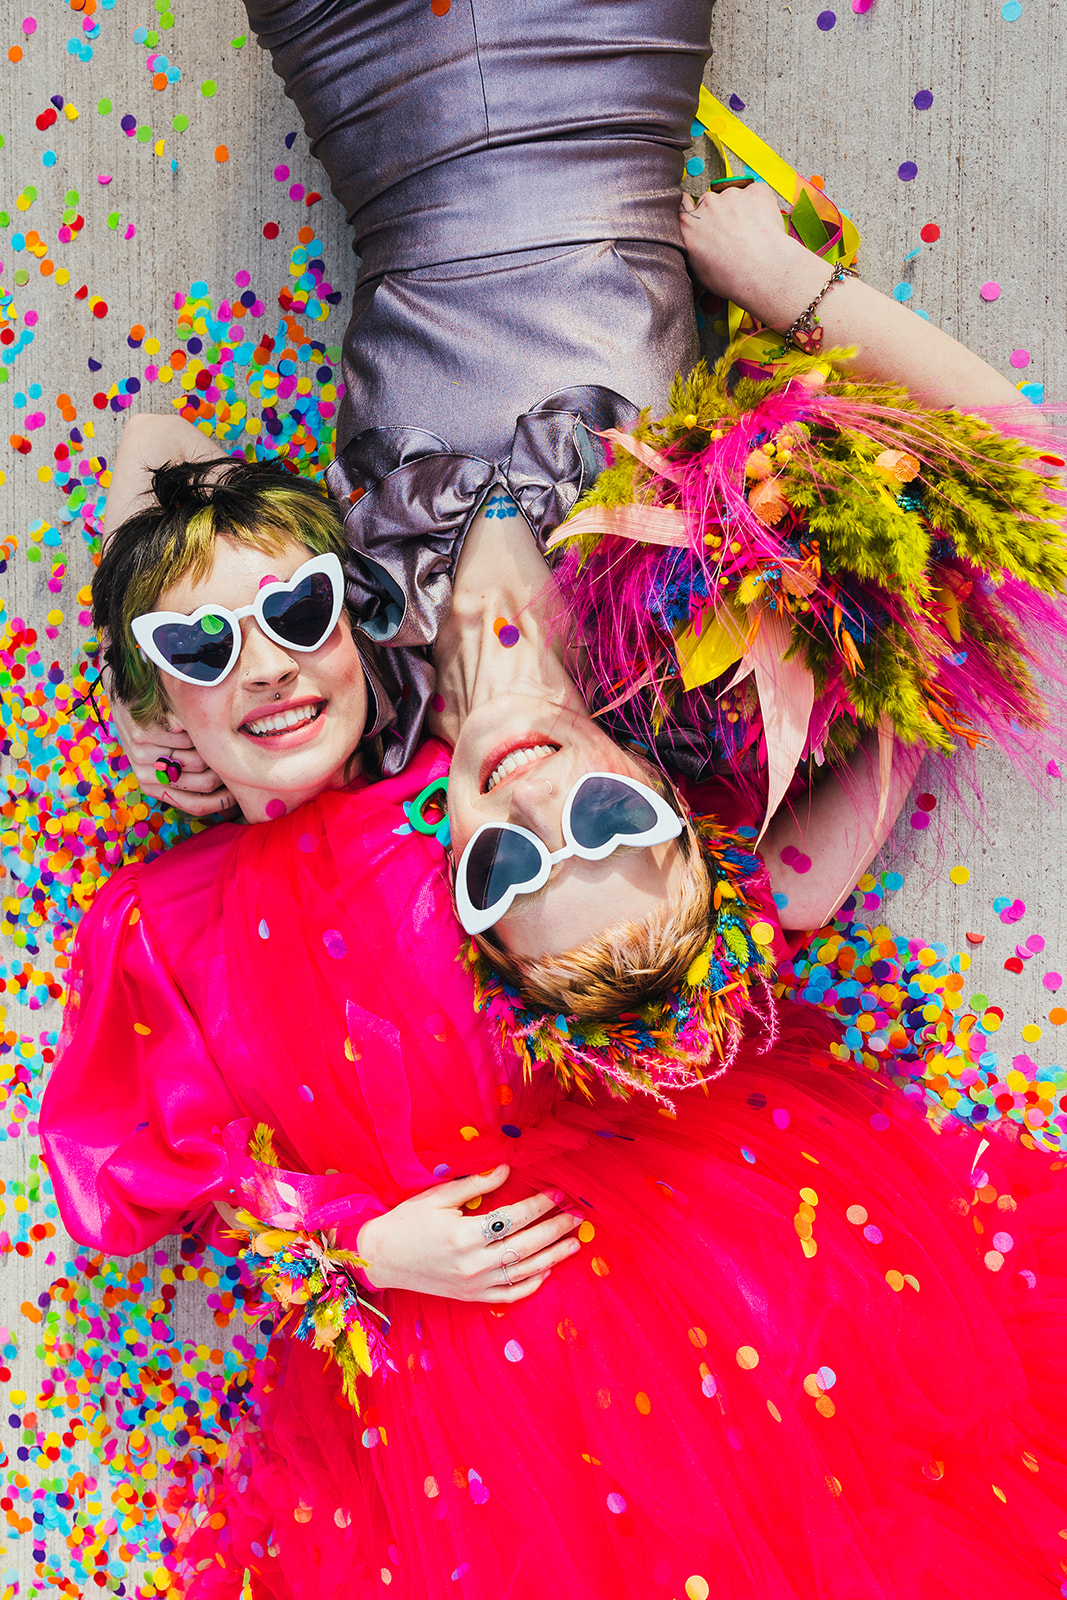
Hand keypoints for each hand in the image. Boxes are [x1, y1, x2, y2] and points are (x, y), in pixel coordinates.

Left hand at [107, 690, 236, 816]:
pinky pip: (187, 739)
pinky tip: (189, 717)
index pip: (197, 805)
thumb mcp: (169, 753)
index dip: (224, 800)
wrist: (126, 692)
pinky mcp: (140, 736)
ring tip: (207, 732)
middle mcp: (147, 776)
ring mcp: (141, 757)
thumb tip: (232, 793)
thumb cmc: (156, 724)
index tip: (241, 789)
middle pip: (205, 783)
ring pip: (199, 761)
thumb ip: (192, 773)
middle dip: (225, 768)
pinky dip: (195, 727)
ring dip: (209, 745)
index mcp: (154, 786)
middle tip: (230, 753)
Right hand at [356, 1164, 582, 1303]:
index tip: (559, 1193)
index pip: (513, 1219)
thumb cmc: (407, 1221)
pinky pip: (508, 1296)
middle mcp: (472, 1264)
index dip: (539, 1205)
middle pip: (525, 1246)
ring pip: (523, 1273)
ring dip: (553, 1257)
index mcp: (464, 1236)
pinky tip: (546, 1271)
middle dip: (555, 1229)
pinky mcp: (470, 1298)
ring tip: (575, 1243)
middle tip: (577, 1216)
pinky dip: (530, 1286)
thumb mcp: (437, 1196)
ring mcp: (473, 1285)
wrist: (381, 1257)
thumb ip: (475, 1184)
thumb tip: (508, 1168)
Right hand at [680, 182, 825, 327]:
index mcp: (688, 224)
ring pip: (736, 199)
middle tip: (732, 234)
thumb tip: (695, 252)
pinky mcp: (754, 192)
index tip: (699, 214)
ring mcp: (731, 195)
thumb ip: (692, 252)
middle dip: (721, 214)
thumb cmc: (731, 277)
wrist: (759, 272)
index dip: (692, 208)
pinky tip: (763, 226)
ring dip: (742, 211)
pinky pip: (758, 194)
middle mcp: (707, 205)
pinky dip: (761, 206)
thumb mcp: (697, 273)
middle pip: (712, 202)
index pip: (682, 204)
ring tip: (750, 235)